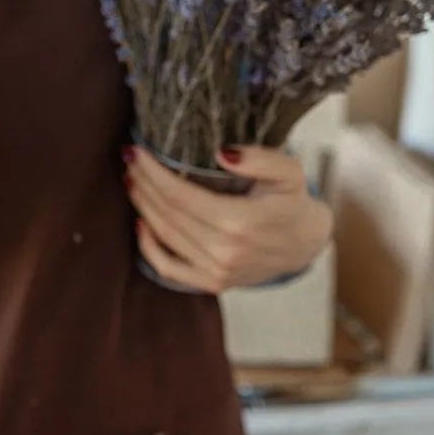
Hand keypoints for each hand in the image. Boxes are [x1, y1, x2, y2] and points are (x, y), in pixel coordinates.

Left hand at [126, 146, 331, 293]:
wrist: (304, 244)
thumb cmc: (292, 202)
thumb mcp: (289, 171)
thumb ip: (259, 159)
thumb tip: (222, 153)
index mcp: (241, 221)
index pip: (181, 195)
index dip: (153, 172)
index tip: (136, 151)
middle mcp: (225, 251)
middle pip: (168, 213)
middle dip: (143, 184)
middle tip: (129, 160)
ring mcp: (217, 271)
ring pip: (165, 236)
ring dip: (143, 207)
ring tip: (133, 182)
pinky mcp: (213, 283)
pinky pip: (169, 268)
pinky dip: (149, 248)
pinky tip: (141, 223)